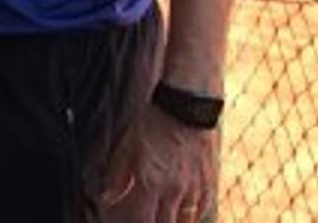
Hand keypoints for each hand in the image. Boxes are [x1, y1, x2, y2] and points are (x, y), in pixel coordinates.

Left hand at [101, 106, 218, 222]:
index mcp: (151, 184)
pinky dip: (192, 215)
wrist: (186, 106)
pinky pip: (202, 209)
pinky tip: (184, 214)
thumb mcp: (126, 146)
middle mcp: (175, 191)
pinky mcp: (210, 182)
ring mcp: (195, 188)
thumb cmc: (153, 123)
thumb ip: (117, 176)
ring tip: (163, 218)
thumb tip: (107, 198)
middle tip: (146, 219)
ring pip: (187, 222)